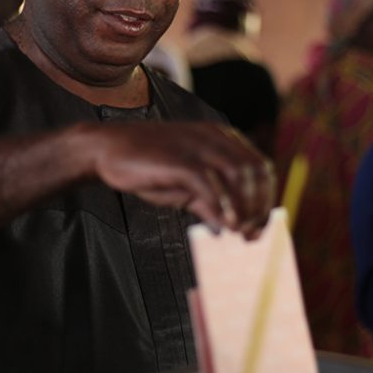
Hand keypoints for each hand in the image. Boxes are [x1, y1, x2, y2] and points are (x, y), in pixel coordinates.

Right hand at [87, 122, 274, 237]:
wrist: (106, 148)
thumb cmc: (146, 166)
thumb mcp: (183, 186)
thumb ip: (207, 201)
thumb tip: (228, 227)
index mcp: (220, 138)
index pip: (259, 167)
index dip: (265, 199)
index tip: (259, 227)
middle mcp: (214, 137)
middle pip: (254, 171)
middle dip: (258, 206)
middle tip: (250, 235)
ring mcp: (197, 145)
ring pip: (238, 175)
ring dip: (243, 208)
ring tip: (238, 232)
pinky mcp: (179, 158)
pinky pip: (209, 183)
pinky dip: (220, 205)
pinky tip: (221, 225)